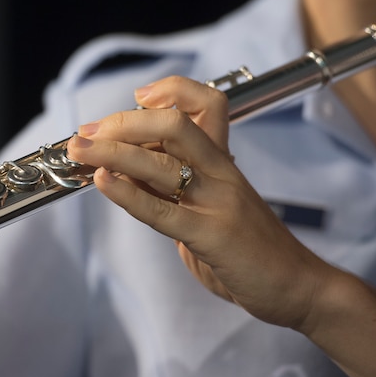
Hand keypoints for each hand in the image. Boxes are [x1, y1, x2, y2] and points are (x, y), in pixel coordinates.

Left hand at [66, 76, 325, 329]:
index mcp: (224, 161)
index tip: (136, 98)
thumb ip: (175, 187)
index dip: (170, 90)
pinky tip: (101, 182)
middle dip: (122, 122)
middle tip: (86, 133)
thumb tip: (125, 171)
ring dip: (110, 152)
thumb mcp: (211, 206)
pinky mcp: (212, 237)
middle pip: (174, 124)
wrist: (298, 287)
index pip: (207, 102)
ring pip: (161, 162)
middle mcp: (223, 172)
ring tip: (77, 150)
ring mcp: (219, 202)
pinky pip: (162, 211)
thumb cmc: (250, 247)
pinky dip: (126, 192)